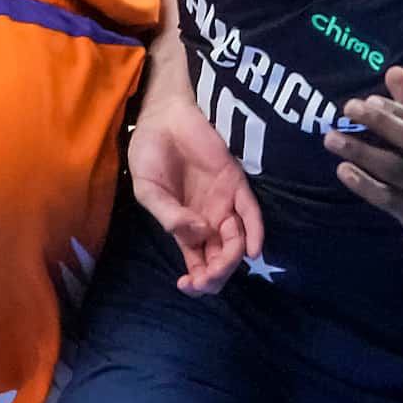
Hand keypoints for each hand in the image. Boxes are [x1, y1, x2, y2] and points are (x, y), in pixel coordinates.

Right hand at [131, 93, 264, 295]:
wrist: (163, 118)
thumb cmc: (149, 154)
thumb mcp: (147, 190)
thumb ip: (168, 215)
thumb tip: (196, 234)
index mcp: (184, 227)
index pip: (198, 265)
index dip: (197, 282)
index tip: (187, 284)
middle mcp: (207, 221)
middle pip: (219, 260)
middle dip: (216, 276)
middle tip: (206, 278)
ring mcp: (224, 204)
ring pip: (236, 243)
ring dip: (230, 259)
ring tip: (222, 262)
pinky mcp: (236, 184)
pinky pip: (251, 213)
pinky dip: (255, 233)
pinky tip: (251, 250)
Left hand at [325, 67, 402, 268]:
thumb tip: (394, 71)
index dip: (396, 109)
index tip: (366, 101)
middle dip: (379, 122)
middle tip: (348, 109)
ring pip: (396, 170)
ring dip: (361, 151)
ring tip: (332, 138)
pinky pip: (388, 199)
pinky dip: (364, 184)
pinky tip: (343, 170)